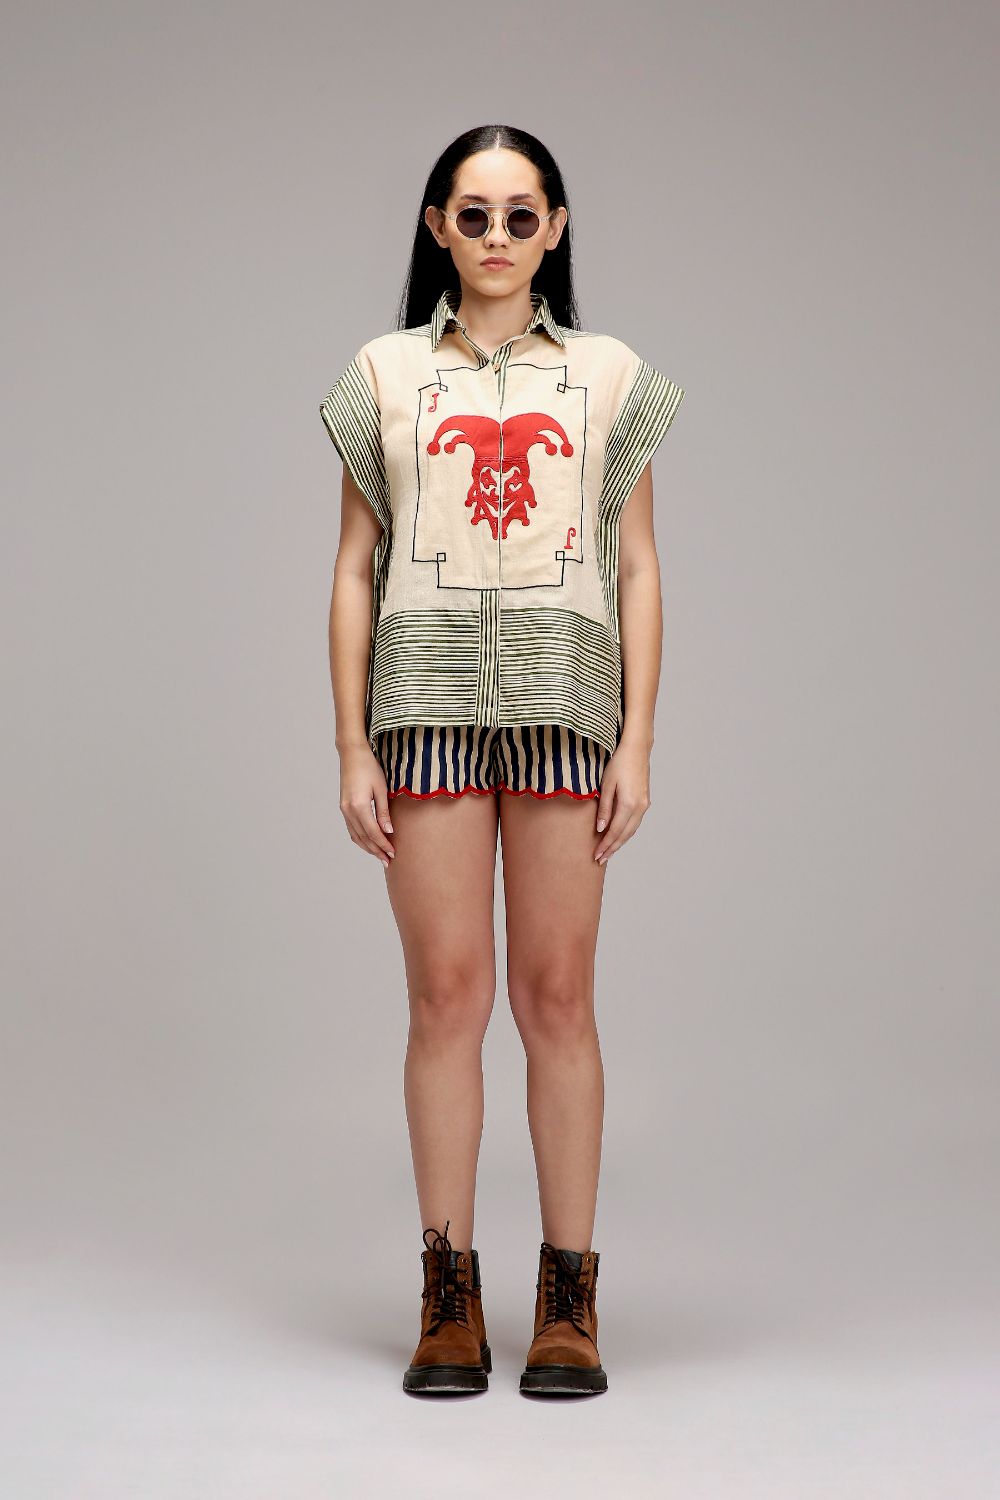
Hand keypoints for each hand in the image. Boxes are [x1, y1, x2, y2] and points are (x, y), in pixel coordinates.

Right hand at [339, 744, 395, 867]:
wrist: (352, 754)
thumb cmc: (369, 767)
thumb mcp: (381, 788)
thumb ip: (384, 811)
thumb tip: (388, 831)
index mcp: (359, 806)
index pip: (373, 832)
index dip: (383, 844)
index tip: (393, 853)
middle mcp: (348, 811)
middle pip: (363, 838)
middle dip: (376, 851)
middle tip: (388, 861)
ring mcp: (344, 810)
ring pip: (356, 836)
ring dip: (368, 847)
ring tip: (380, 855)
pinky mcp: (344, 808)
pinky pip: (352, 829)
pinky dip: (361, 839)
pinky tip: (369, 843)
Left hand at [593, 738, 651, 863]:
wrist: (636, 749)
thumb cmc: (618, 763)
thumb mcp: (606, 784)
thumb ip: (604, 808)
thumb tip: (601, 829)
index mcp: (629, 804)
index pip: (615, 831)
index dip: (605, 845)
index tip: (596, 855)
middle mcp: (639, 807)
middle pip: (624, 835)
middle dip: (612, 848)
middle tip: (600, 860)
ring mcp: (644, 805)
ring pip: (631, 830)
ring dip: (620, 843)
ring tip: (608, 852)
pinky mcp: (645, 801)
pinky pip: (635, 823)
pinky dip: (626, 832)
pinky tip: (619, 836)